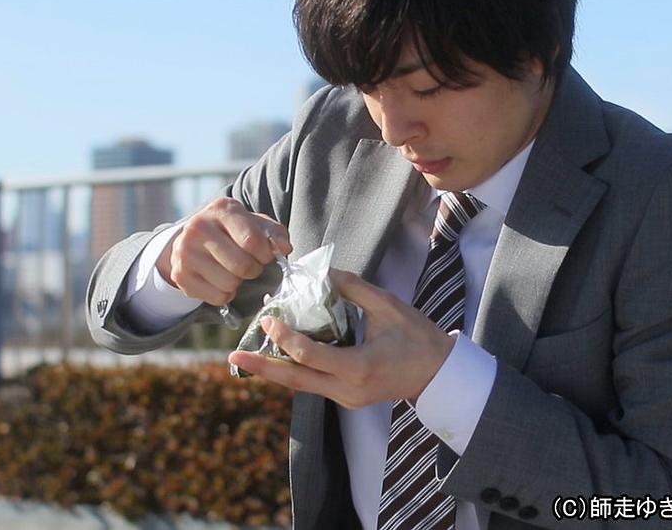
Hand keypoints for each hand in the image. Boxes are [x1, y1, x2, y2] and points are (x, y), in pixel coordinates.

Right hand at [157, 197, 290, 305]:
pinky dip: (225, 294)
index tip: (264, 255)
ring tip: (232, 270)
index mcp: (222, 209)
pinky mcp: (180, 275)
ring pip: (229, 284)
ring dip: (239, 282)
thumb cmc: (233, 231)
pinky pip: (217, 297)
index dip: (265, 254)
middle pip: (242, 266)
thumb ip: (274, 234)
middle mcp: (198, 227)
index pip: (252, 240)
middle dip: (253, 270)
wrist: (193, 238)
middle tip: (249, 265)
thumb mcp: (255, 224)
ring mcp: (185, 252)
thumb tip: (284, 248)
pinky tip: (220, 279)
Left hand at [227, 269, 455, 408]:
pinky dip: (294, 370)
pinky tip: (278, 357)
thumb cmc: (417, 337)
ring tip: (246, 357)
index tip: (269, 318)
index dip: (286, 336)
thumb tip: (321, 271)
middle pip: (296, 381)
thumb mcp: (387, 306)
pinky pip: (313, 385)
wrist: (438, 374)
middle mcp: (348, 390)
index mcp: (359, 367)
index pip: (311, 355)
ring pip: (301, 386)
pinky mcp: (346, 399)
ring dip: (274, 370)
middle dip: (262, 368)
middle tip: (233, 357)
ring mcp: (346, 399)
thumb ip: (352, 288)